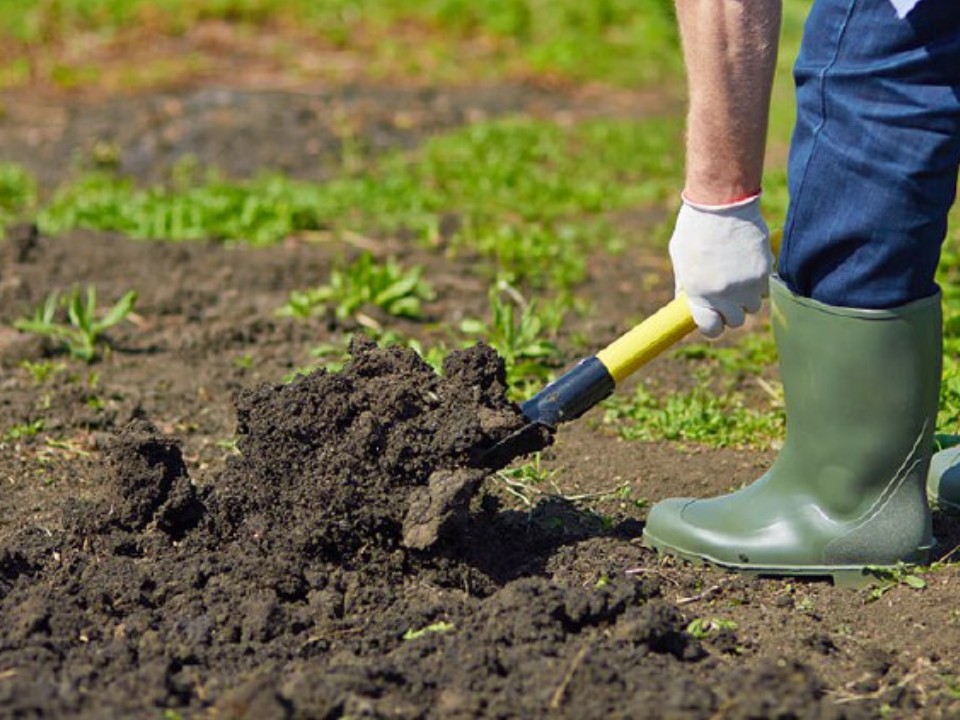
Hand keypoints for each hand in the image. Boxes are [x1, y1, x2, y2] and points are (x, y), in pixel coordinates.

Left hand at [668, 194, 772, 337]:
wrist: (721, 202)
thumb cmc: (695, 228)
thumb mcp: (680, 258)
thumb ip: (685, 284)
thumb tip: (685, 302)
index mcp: (699, 294)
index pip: (711, 329)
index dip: (712, 326)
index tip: (713, 318)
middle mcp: (725, 295)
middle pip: (736, 321)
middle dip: (731, 311)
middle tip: (726, 295)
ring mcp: (747, 285)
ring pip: (754, 305)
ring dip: (747, 296)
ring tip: (737, 275)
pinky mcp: (765, 271)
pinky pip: (766, 287)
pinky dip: (760, 281)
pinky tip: (749, 263)